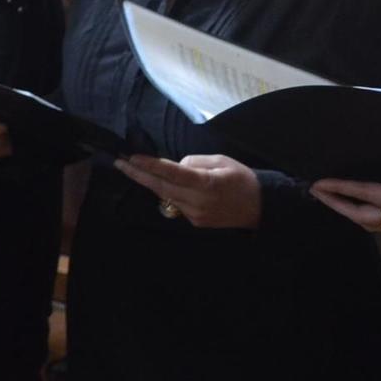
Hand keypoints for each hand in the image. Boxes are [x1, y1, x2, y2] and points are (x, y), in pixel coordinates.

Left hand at [114, 152, 262, 228]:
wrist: (260, 207)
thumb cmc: (242, 179)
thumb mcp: (221, 161)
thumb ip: (194, 162)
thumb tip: (175, 166)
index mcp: (206, 183)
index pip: (172, 173)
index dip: (150, 165)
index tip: (132, 158)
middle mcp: (198, 201)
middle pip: (161, 187)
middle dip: (138, 175)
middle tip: (119, 163)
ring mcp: (195, 215)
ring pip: (166, 195)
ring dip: (153, 182)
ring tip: (137, 168)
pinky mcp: (195, 222)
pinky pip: (175, 204)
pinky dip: (170, 192)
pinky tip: (168, 184)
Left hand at [310, 146, 380, 252]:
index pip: (373, 195)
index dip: (346, 188)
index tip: (322, 183)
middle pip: (361, 214)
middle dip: (336, 202)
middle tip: (313, 189)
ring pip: (368, 220)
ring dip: (346, 209)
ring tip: (328, 197)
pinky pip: (380, 222)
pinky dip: (363, 213)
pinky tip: (359, 206)